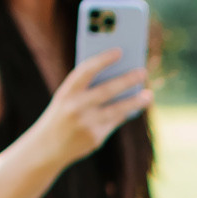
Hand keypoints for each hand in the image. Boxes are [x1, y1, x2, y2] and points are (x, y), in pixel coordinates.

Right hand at [34, 51, 150, 165]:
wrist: (48, 147)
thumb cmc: (63, 114)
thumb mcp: (67, 99)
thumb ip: (87, 89)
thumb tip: (120, 79)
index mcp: (66, 92)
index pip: (85, 71)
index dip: (102, 60)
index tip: (119, 51)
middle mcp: (75, 107)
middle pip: (106, 90)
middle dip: (127, 80)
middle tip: (143, 71)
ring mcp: (86, 124)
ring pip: (116, 110)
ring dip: (135, 102)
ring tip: (148, 95)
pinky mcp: (95, 138)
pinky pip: (114, 122)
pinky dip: (125, 114)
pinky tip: (136, 107)